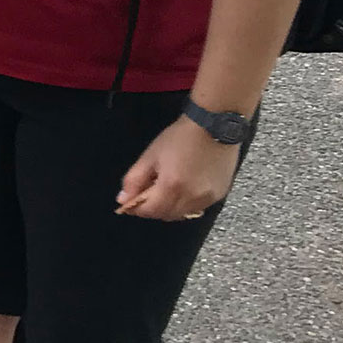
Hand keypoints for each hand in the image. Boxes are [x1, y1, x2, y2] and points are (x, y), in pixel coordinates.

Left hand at [116, 117, 239, 220]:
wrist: (214, 127)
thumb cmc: (180, 138)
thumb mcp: (150, 156)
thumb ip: (134, 180)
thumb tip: (123, 199)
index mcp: (172, 186)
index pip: (150, 211)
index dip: (137, 209)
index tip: (129, 204)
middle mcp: (192, 197)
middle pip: (166, 215)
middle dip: (153, 209)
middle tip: (147, 194)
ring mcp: (208, 198)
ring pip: (182, 214)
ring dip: (170, 208)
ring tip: (166, 188)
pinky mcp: (219, 195)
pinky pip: (197, 208)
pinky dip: (186, 204)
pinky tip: (183, 188)